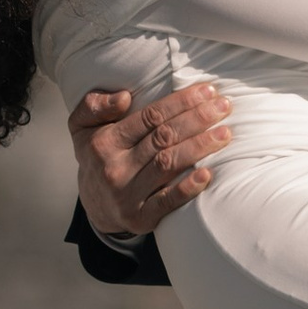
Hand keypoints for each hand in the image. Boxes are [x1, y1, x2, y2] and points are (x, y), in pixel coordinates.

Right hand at [67, 82, 231, 237]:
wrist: (95, 205)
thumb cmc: (98, 157)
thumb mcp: (82, 127)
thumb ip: (94, 105)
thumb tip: (125, 97)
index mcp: (105, 142)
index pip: (150, 116)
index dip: (181, 102)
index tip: (208, 91)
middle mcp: (114, 168)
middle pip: (163, 138)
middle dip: (197, 119)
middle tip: (224, 106)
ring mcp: (127, 195)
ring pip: (168, 164)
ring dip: (199, 147)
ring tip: (225, 134)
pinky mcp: (139, 218)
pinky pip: (166, 203)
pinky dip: (187, 189)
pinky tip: (207, 175)